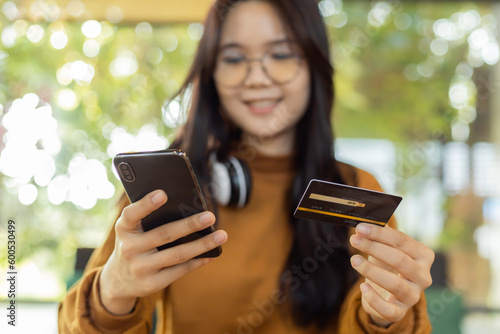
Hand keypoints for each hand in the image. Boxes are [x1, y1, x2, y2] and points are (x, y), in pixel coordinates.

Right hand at [99, 189, 227, 314]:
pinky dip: (198, 260)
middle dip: (190, 225)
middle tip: (210, 216)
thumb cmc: (133, 244)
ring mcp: (141, 268)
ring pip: (178, 254)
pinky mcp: (152, 284)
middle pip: (165, 234)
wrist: (118, 280)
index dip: (146, 204)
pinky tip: (212, 254)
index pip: (132, 214)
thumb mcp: (132, 231)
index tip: (163, 193)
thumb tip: (188, 208)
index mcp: (124, 229)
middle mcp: (130, 249)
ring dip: (202, 244)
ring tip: (221, 235)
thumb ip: (149, 219)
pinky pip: (180, 270)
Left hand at [349, 223, 433, 326]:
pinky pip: (389, 309)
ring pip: (395, 284)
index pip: (402, 241)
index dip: (380, 233)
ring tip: (353, 260)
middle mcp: (423, 276)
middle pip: (399, 260)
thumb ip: (380, 233)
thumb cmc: (387, 265)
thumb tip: (367, 216)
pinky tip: (362, 287)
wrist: (388, 295)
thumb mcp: (386, 248)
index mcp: (423, 255)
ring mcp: (413, 295)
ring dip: (371, 270)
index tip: (360, 228)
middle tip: (354, 240)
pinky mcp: (400, 312)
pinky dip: (374, 298)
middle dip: (374, 248)